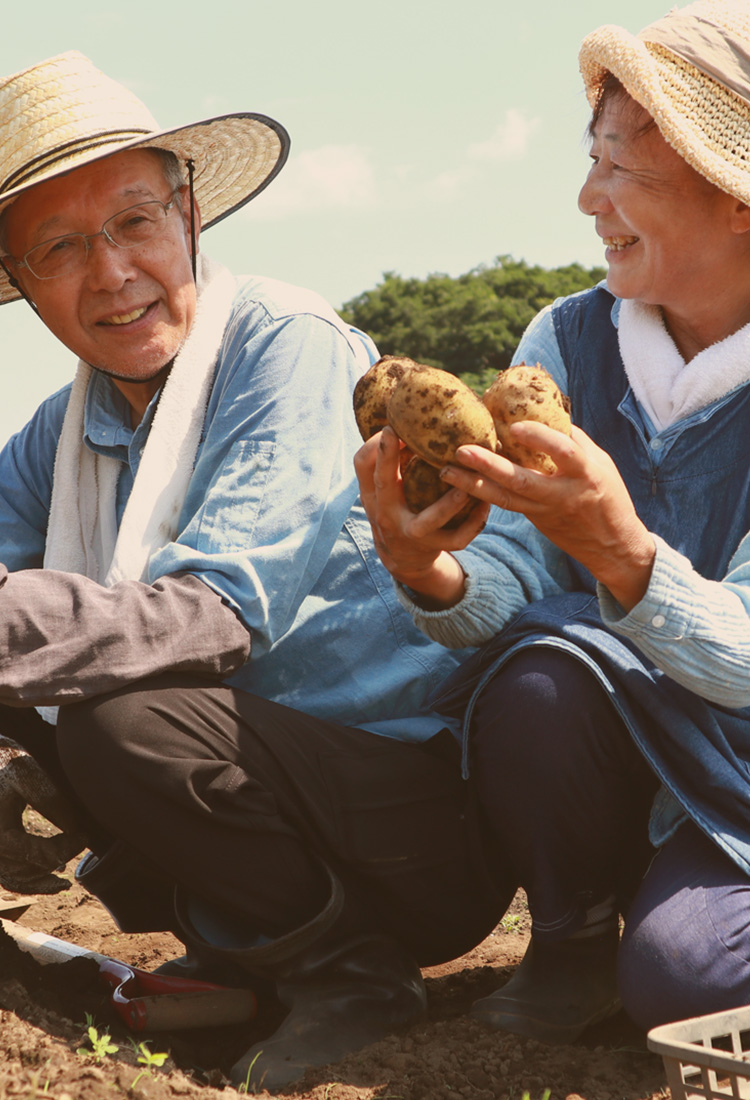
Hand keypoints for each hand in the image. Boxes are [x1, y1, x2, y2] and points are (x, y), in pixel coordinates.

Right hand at [0, 736, 86, 893]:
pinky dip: (29, 878)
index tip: (85, 836)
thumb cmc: (4, 762)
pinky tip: (51, 873)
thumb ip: (51, 801)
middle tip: (81, 842)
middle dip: (57, 860)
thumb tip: (77, 830)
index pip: (38, 854)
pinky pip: (9, 874)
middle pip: (26, 872)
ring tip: (67, 872)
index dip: (66, 848)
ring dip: (42, 877)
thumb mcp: (27, 774)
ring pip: (15, 879)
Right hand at [354, 427, 489, 607]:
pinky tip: (485, 505)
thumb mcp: (382, 488)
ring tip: (466, 484)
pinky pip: (457, 538)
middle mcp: (387, 512)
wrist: (402, 557)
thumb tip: (406, 416)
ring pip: (429, 519)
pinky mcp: (434, 547)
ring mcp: (411, 532)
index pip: (364, 465)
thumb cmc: (395, 507)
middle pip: (385, 485)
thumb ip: (388, 459)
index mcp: (375, 493)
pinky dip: (473, 522)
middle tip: (406, 437)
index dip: (375, 447)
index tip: (389, 427)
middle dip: (390, 460)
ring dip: (448, 502)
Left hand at [442, 422, 655, 610]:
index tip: (516, 426)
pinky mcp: (535, 520)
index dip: (540, 438)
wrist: (613, 546)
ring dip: (473, 485)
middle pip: (521, 480)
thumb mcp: (602, 464)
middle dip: (489, 466)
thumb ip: (575, 441)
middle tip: (461, 450)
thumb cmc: (610, 496)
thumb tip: (546, 413)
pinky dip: (484, 494)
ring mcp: (545, 510)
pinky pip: (507, 505)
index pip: (563, 452)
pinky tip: (462, 484)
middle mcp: (563, 494)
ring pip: (505, 498)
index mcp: (585, 474)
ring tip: (446, 471)